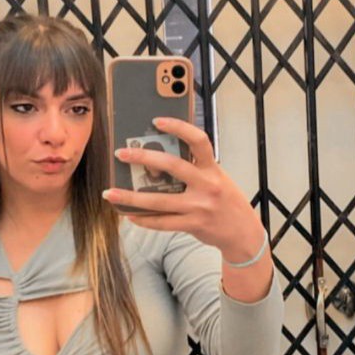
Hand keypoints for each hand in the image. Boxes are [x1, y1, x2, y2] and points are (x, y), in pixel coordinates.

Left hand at [104, 117, 264, 260]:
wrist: (244, 233)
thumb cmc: (226, 201)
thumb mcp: (218, 179)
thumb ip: (196, 168)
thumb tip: (160, 158)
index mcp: (213, 169)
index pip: (198, 141)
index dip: (178, 127)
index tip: (157, 121)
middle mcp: (207, 185)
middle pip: (173, 166)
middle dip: (144, 157)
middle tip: (121, 153)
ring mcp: (199, 207)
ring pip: (159, 201)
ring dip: (131, 197)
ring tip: (110, 193)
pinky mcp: (193, 225)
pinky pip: (163, 222)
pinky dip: (144, 219)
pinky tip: (129, 215)